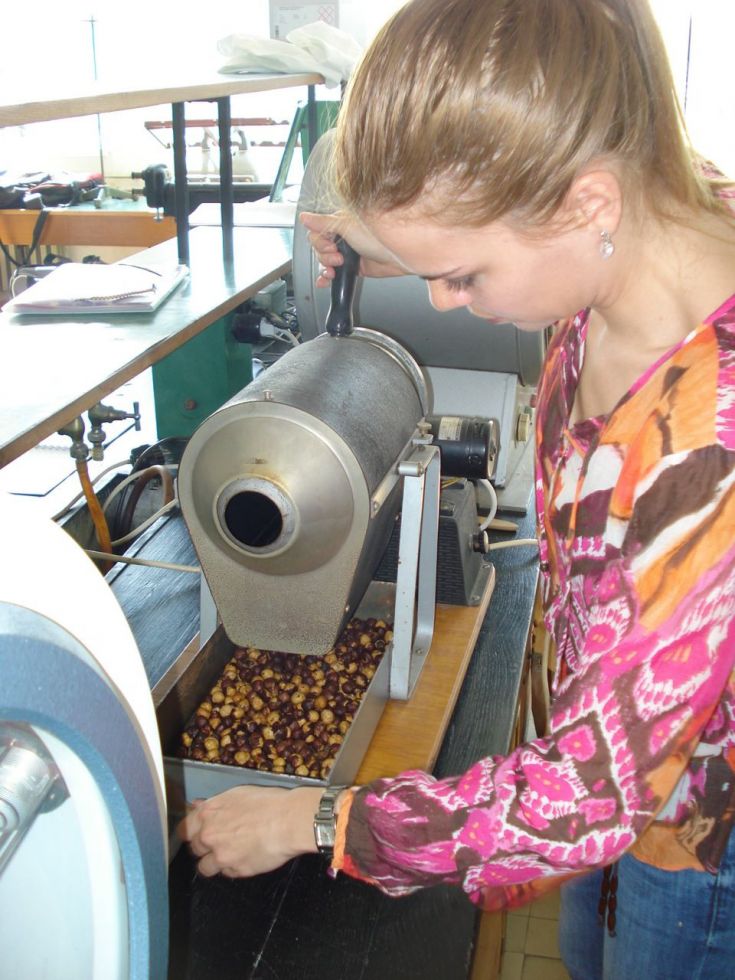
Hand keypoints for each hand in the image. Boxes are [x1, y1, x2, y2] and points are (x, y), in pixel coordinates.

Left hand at [177, 784, 321, 877]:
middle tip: (222, 840)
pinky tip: (247, 856)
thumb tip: (197, 806)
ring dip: (215, 862)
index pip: (184, 829)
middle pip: (194, 848)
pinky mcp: (236, 871)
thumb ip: (213, 804)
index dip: (191, 831)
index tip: (197, 833)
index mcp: (207, 814)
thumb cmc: (267, 802)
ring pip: (205, 867)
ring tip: (232, 853)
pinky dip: (234, 868)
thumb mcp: (237, 794)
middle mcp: (209, 836)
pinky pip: (227, 873)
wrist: (288, 820)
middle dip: (205, 846)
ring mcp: (221, 856)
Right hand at [299, 211, 406, 285]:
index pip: (316, 232)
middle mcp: (343, 236)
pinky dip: (327, 279)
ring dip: (326, 268)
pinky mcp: (353, 268)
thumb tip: (303, 217)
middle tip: (338, 258)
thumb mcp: (347, 226)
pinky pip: (335, 274)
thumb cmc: (379, 235)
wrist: (399, 254)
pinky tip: (324, 281)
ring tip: (337, 269)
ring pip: (325, 262)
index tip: (330, 245)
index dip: (319, 241)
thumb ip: (323, 223)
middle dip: (325, 256)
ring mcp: (348, 253)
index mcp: (340, 222)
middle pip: (319, 248)